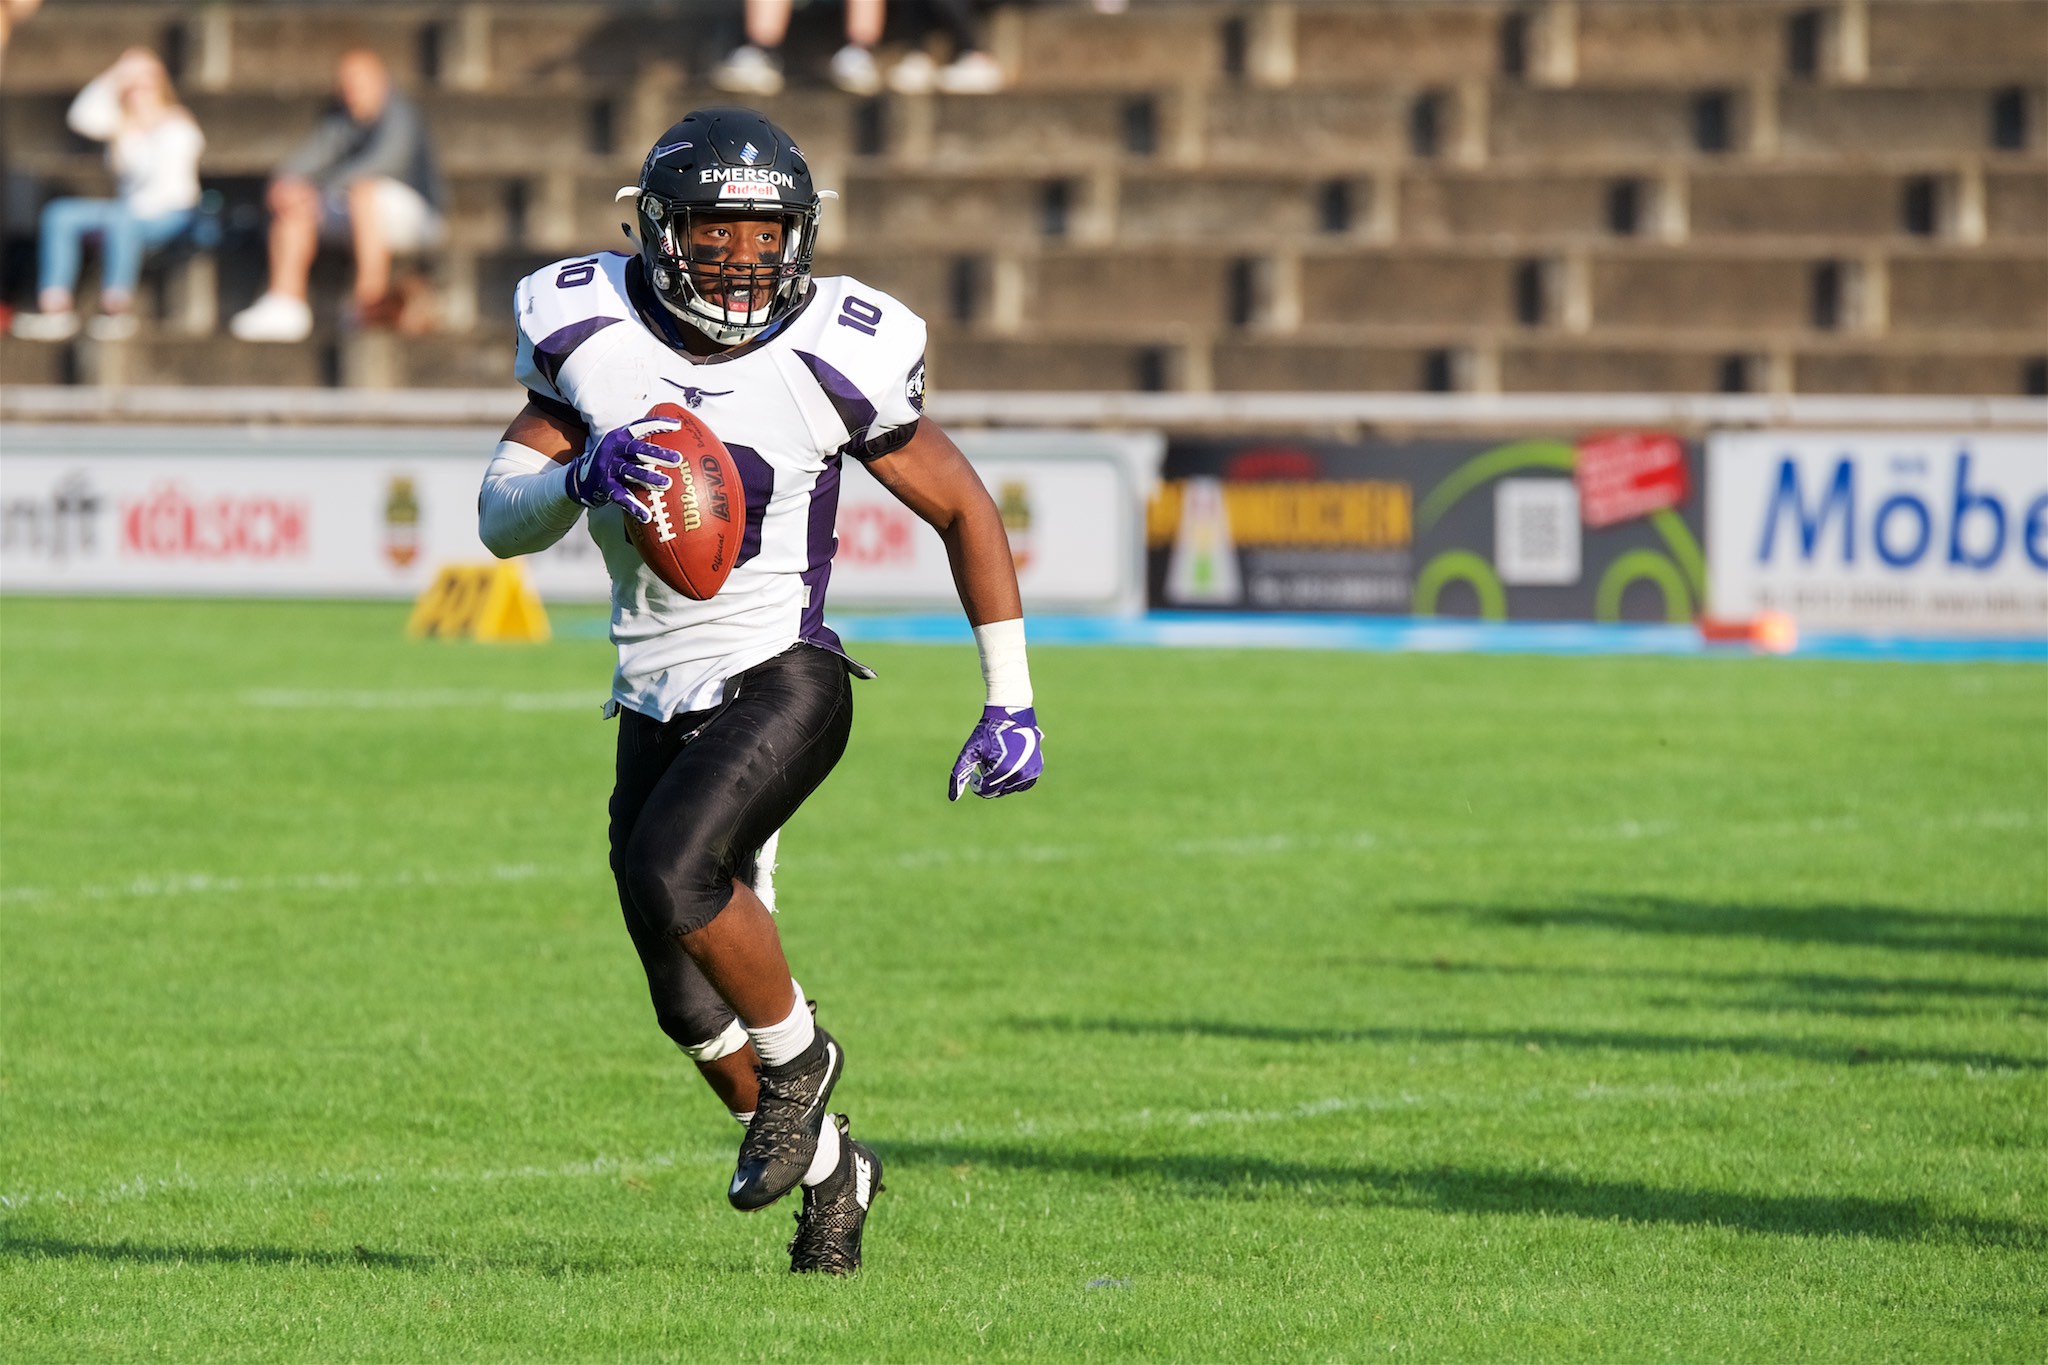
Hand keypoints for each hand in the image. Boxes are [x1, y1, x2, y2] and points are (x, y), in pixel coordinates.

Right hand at [565, 415, 679, 523]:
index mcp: (619, 437)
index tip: (677, 426)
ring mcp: (608, 468)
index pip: (639, 427)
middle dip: (658, 454)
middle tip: (677, 459)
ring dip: (649, 477)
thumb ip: (642, 445)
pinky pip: (622, 497)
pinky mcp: (604, 487)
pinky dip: (634, 507)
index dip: (658, 424)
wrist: (579, 478)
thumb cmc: (611, 461)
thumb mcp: (622, 448)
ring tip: (667, 483)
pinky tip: (647, 516)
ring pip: (631, 472)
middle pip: (637, 450)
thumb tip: (674, 443)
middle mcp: (613, 450)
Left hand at [948, 706, 1042, 800]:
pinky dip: (1015, 779)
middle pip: (998, 790)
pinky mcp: (1037, 768)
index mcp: (1002, 771)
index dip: (977, 783)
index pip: (986, 791)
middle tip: (987, 762)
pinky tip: (1009, 764)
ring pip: (1010, 788)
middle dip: (990, 780)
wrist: (1011, 714)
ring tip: (998, 760)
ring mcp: (1030, 772)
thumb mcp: (970, 751)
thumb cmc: (987, 732)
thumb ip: (960, 774)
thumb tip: (953, 798)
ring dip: (1002, 780)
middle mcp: (1019, 774)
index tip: (975, 771)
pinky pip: (1023, 784)